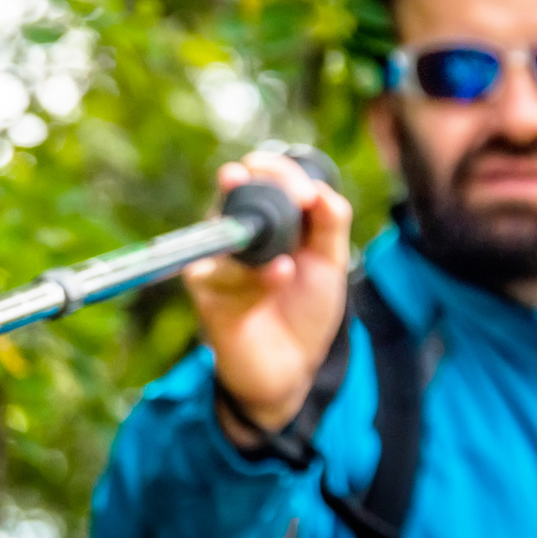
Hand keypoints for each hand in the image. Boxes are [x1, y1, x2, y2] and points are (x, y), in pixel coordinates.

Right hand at [183, 152, 351, 440]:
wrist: (293, 366)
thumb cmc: (305, 309)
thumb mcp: (330, 261)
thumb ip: (330, 222)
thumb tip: (321, 189)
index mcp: (264, 216)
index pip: (259, 174)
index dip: (279, 171)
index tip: (307, 193)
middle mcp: (233, 230)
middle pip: (233, 187)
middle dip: (263, 184)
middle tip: (298, 198)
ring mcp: (215, 259)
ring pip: (227, 229)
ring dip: (264, 242)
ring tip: (289, 266)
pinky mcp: (205, 291)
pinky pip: (223, 272)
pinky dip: (256, 276)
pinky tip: (280, 277)